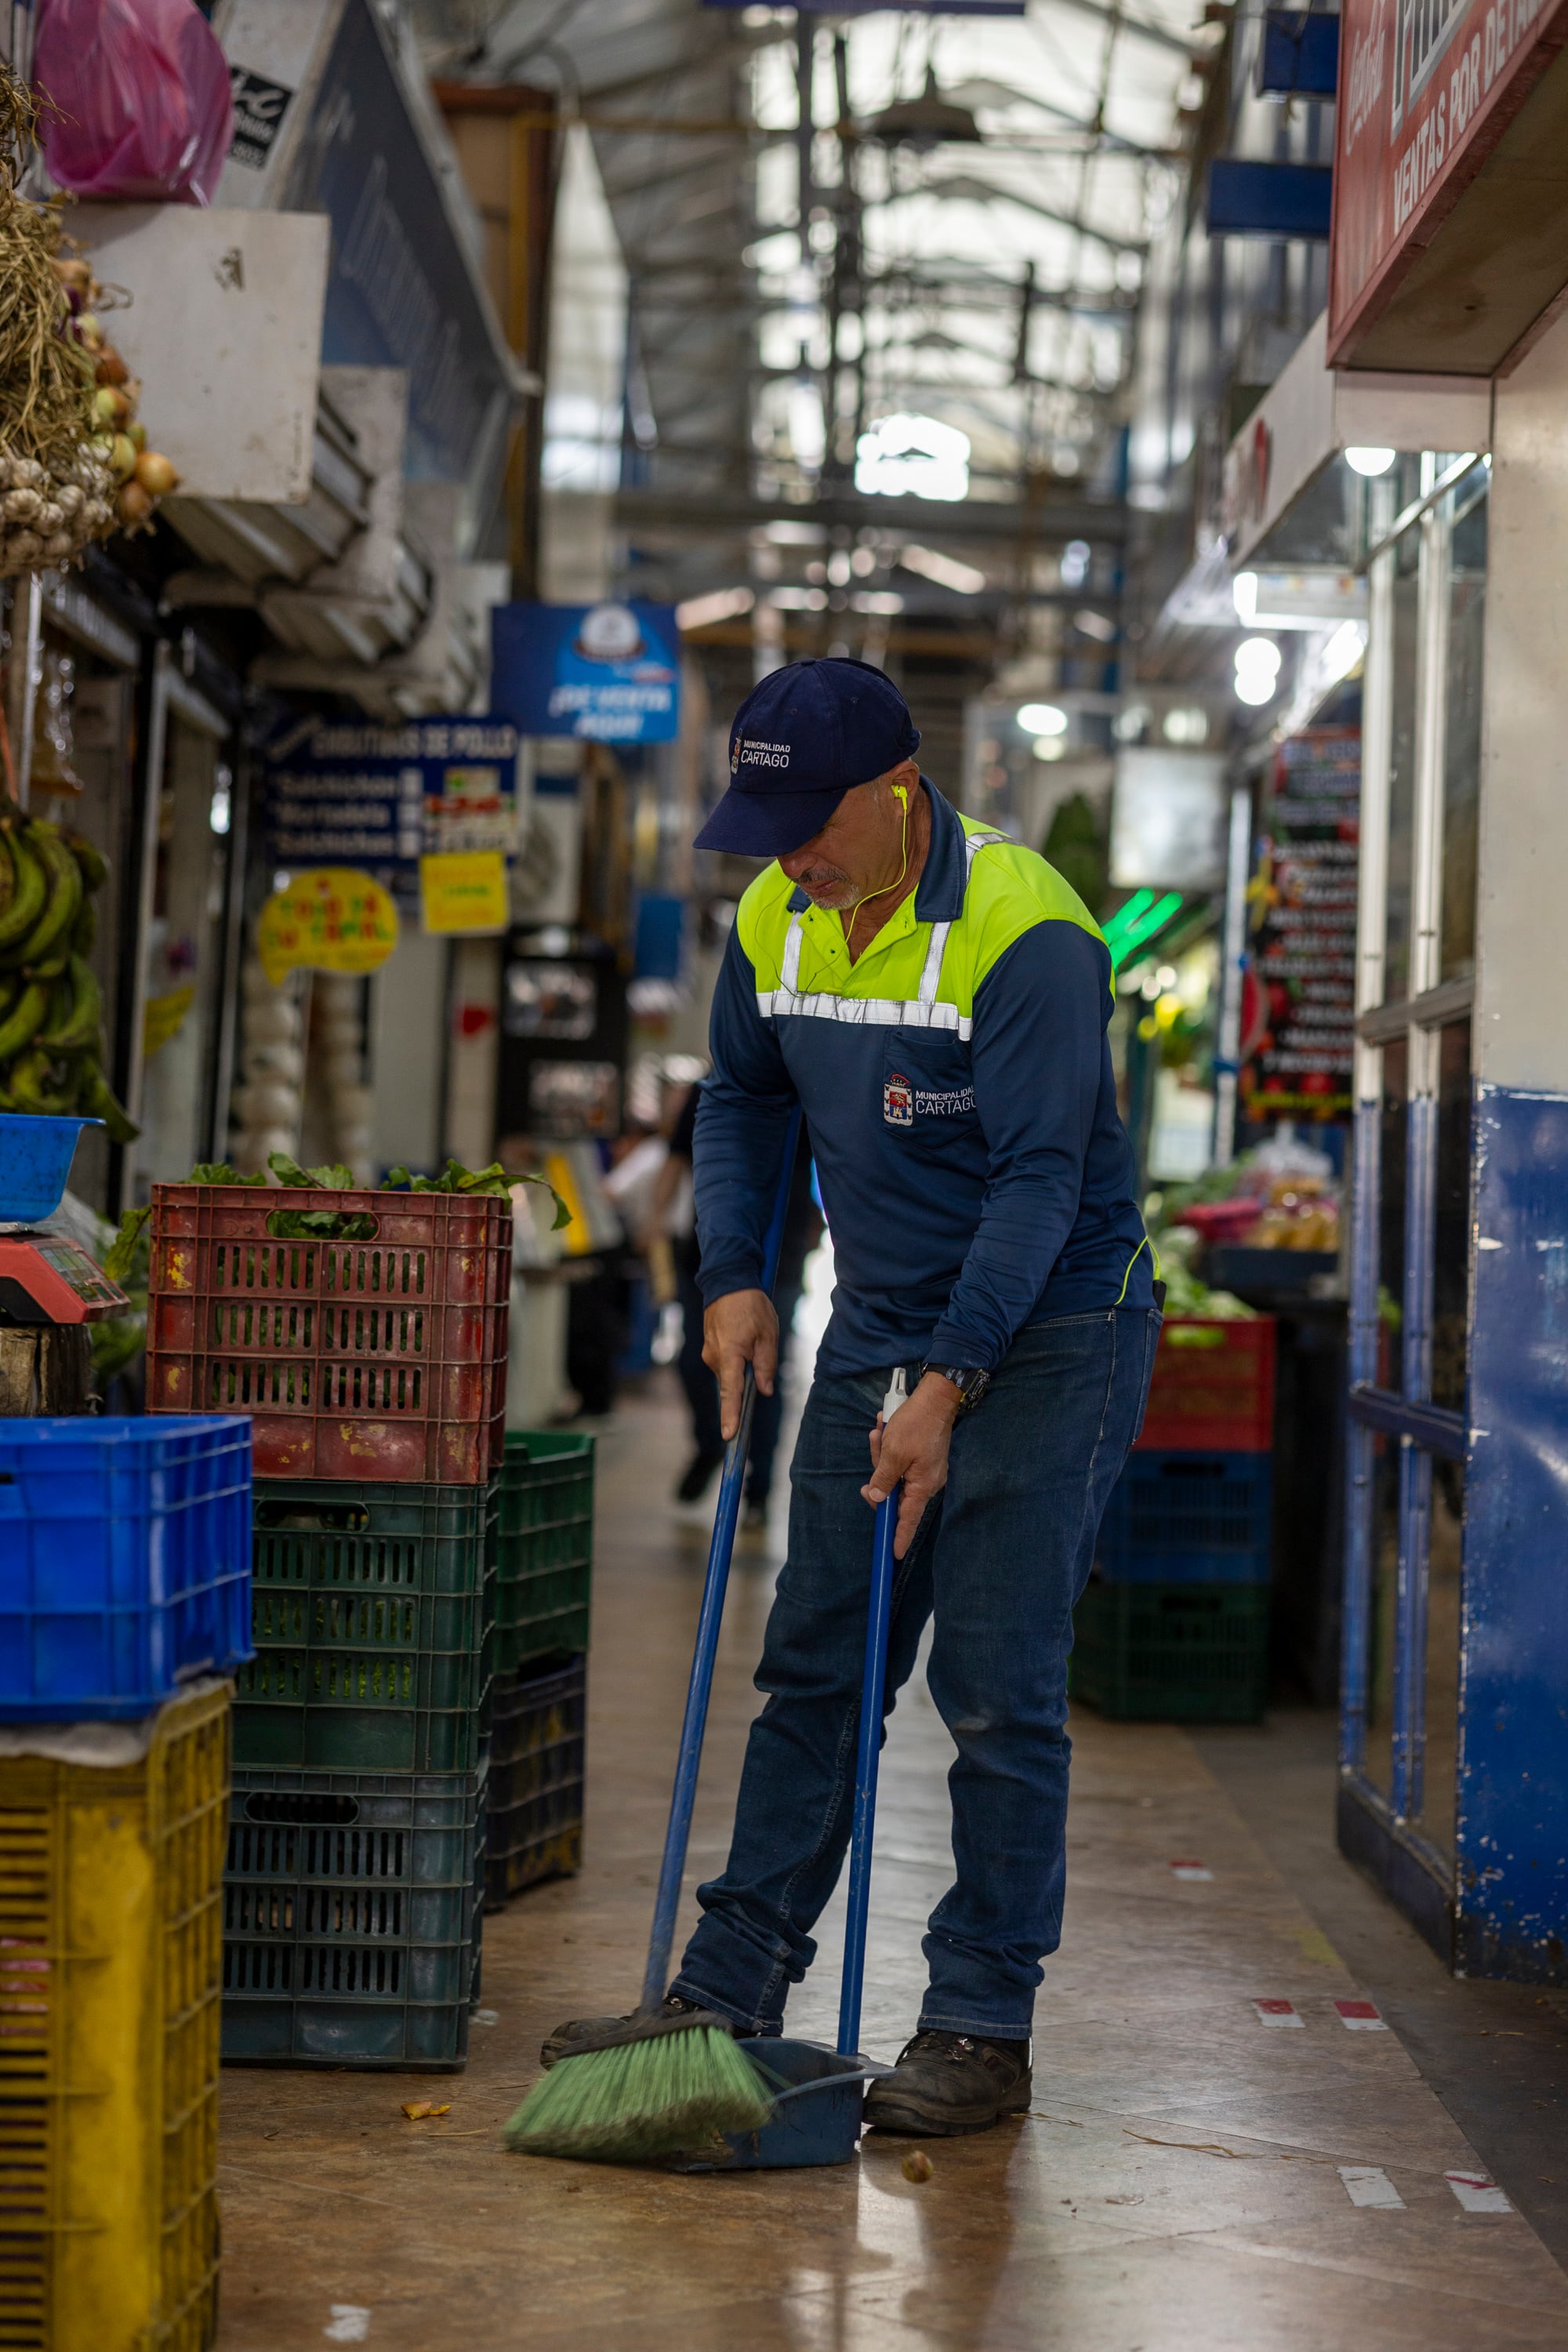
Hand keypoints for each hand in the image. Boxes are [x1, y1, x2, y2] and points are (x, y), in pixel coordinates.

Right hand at [702, 1288, 779, 1441]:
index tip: (730, 1436)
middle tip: (761, 1351)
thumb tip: (764, 1390)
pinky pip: (725, 1361)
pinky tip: (744, 1337)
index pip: (730, 1393)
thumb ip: (766, 1365)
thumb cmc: (751, 1306)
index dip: (731, 1415)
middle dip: (747, 1380)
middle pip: (732, 1383)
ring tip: (754, 1335)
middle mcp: (714, 1357)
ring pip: (730, 1372)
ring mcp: (709, 1352)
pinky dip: (736, 1358)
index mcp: (730, 1355)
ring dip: (743, 1365)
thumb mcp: (768, 1335)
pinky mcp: (709, 1347)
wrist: (728, 1281)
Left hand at [861, 1372, 960, 1558]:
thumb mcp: (893, 1453)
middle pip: (895, 1493)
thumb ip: (883, 1479)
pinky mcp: (922, 1458)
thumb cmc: (915, 1425)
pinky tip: (883, 1430)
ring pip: (894, 1474)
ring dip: (882, 1455)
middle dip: (879, 1475)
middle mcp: (926, 1482)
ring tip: (879, 1432)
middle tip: (875, 1452)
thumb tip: (875, 1498)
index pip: (908, 1519)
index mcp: (922, 1486)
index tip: (893, 1554)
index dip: (899, 1536)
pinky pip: (900, 1461)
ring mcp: (925, 1470)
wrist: (935, 1399)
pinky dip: (889, 1448)